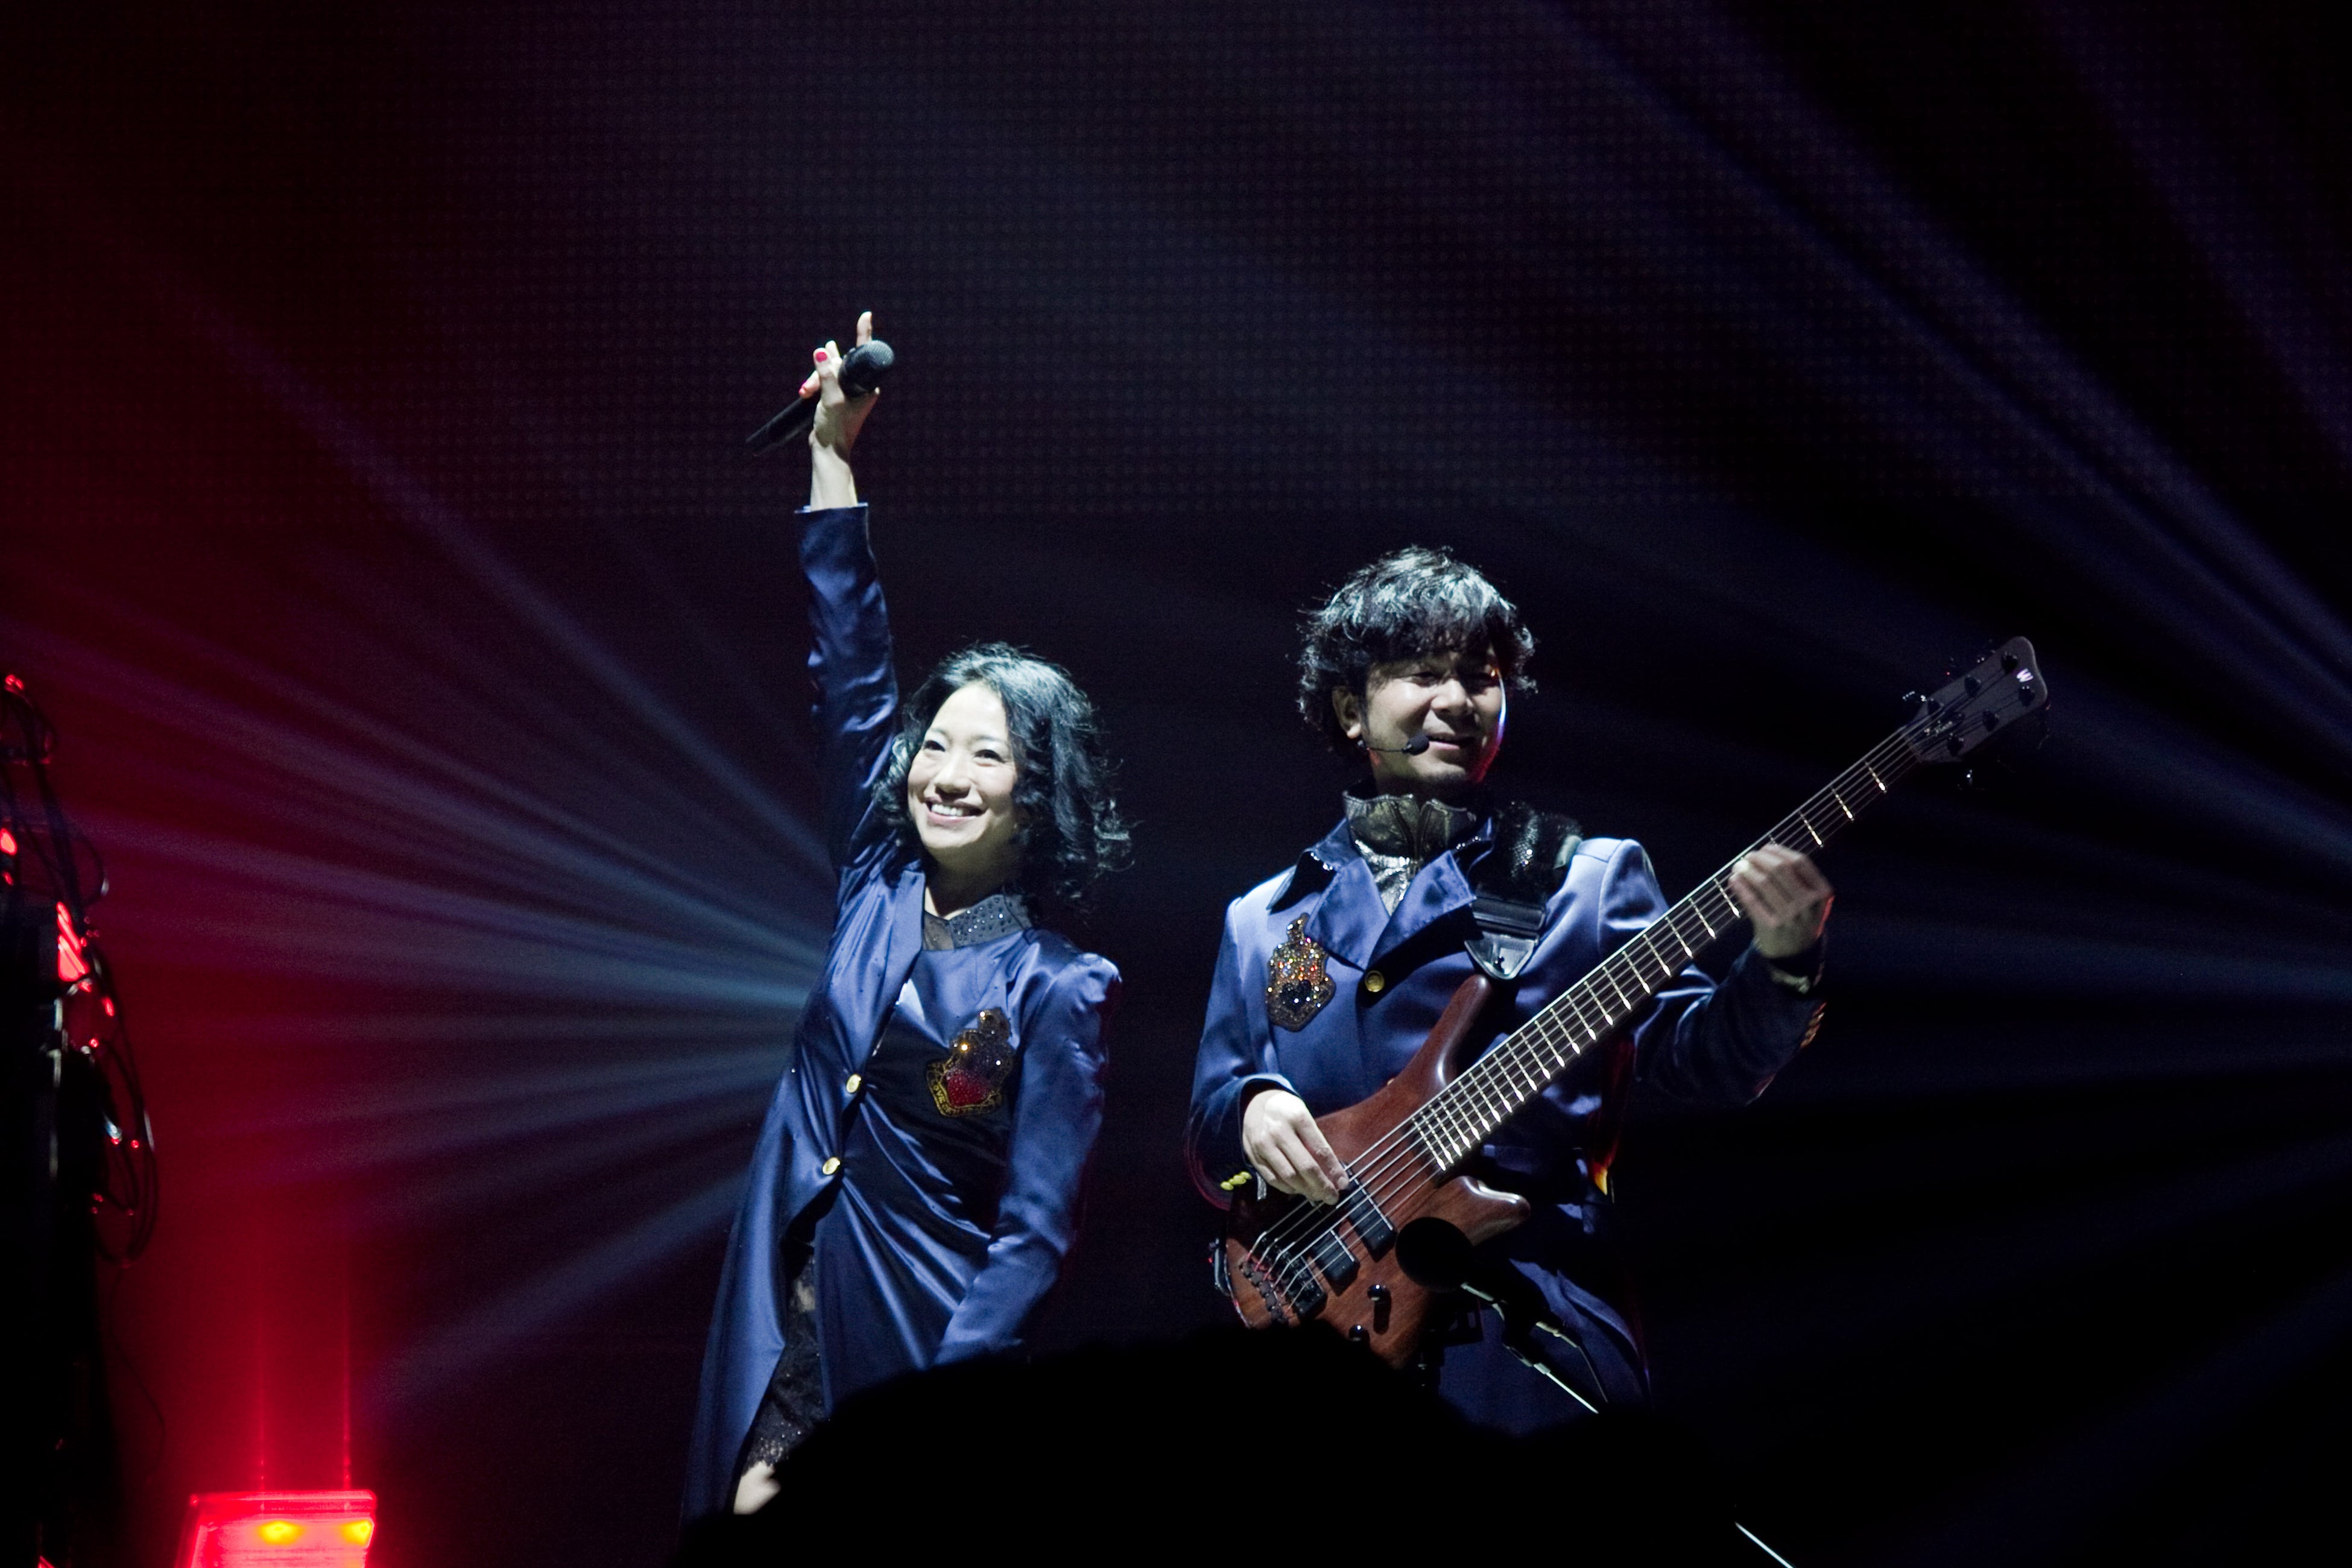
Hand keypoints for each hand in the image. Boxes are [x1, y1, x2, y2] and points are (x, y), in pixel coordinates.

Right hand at [804, 309, 879, 508]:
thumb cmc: (836, 427)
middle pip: (840, 364)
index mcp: (867, 387)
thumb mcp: (830, 398)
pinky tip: (806, 387)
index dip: (863, 333)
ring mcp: (847, 392)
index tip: (866, 315)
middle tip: (813, 385)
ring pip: (828, 373)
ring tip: (805, 391)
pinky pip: (824, 382)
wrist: (828, 450)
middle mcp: (859, 387)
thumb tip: (820, 352)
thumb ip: (826, 374)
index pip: (864, 355)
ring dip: (815, 379)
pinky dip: (814, 384)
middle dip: (823, 369)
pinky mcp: (834, 398)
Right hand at [1241, 1088, 1349, 1203]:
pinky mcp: (1253, 1156)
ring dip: (1306, 1190)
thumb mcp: (1305, 1117)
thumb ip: (1317, 1142)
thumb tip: (1334, 1173)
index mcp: (1298, 1118)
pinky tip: (1298, 1189)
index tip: (1343, 1184)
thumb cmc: (1287, 1111)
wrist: (1254, 1102)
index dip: (1334, 1171)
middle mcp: (1279, 1132)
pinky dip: (1288, 1188)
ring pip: (1289, 1177)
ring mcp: (1264, 1145)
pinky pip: (1273, 1179)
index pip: (1320, 1150)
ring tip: (1317, 1195)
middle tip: (1332, 1197)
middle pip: (1305, 1167)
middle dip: (1322, 1186)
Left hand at [1729, 843, 1833, 960]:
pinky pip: (1752, 900)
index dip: (1780, 851)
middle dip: (1760, 858)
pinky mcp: (1771, 926)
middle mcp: (1808, 903)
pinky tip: (1734, 880)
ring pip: (1764, 883)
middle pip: (1780, 869)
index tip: (1766, 848)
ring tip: (1739, 866)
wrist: (1796, 953)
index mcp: (1822, 892)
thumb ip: (1798, 878)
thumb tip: (1766, 852)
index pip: (1800, 862)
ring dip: (1747, 870)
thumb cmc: (1800, 918)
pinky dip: (1740, 887)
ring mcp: (1790, 916)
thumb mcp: (1811, 899)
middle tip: (1749, 856)